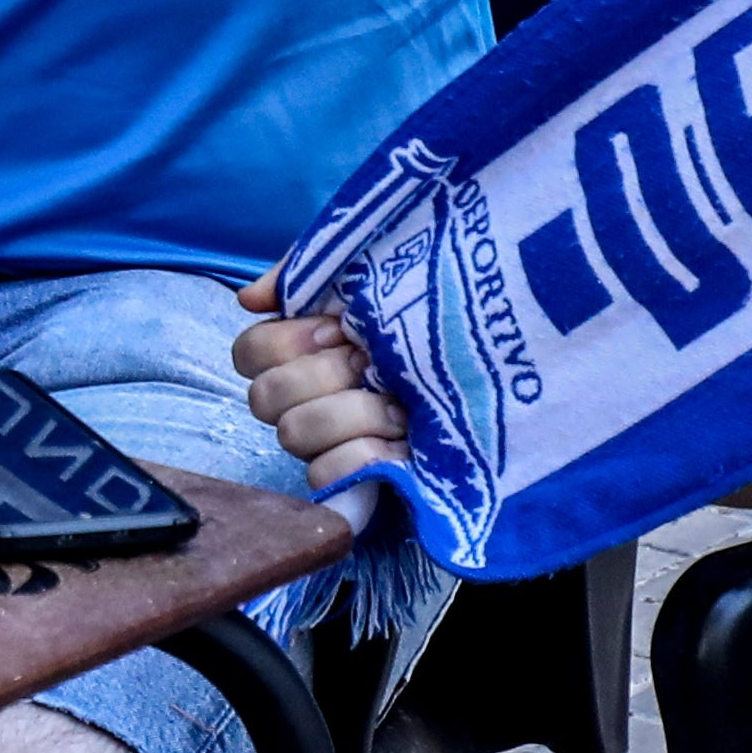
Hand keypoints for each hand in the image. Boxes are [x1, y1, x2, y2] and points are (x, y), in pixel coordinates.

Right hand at [231, 272, 410, 565]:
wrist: (501, 363)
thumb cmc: (436, 315)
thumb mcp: (378, 272)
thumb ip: (311, 272)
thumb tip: (250, 300)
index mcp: (308, 350)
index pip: (250, 352)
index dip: (286, 342)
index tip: (339, 330)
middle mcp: (310, 397)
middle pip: (265, 396)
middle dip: (324, 376)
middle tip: (374, 367)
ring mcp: (332, 443)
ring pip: (295, 434)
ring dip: (352, 414)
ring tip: (402, 408)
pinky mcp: (360, 481)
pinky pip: (325, 479)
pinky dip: (362, 459)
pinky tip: (401, 445)